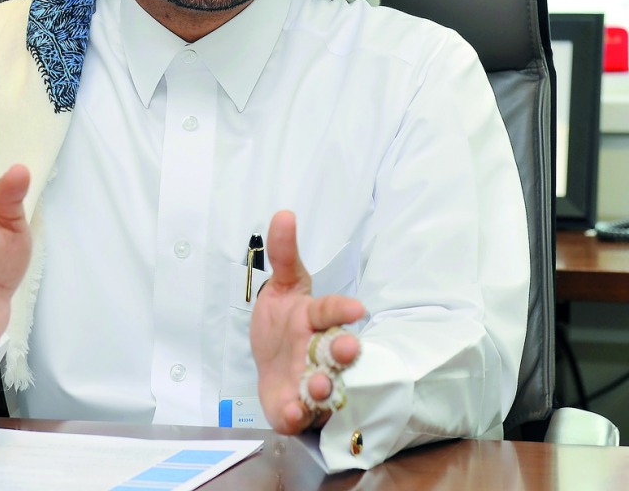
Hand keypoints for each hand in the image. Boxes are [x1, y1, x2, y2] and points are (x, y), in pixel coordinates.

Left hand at [250, 210, 364, 434]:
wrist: (271, 366)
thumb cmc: (284, 325)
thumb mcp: (282, 286)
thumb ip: (283, 254)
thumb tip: (283, 214)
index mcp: (316, 319)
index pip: (331, 311)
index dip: (341, 309)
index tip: (356, 308)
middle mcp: (320, 351)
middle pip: (338, 351)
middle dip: (344, 350)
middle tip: (348, 347)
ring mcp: (310, 379)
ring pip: (325, 384)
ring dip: (324, 384)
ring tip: (319, 382)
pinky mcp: (296, 406)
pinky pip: (298, 414)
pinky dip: (296, 414)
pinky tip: (292, 411)